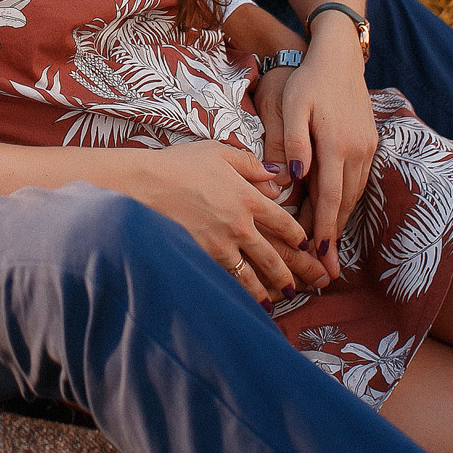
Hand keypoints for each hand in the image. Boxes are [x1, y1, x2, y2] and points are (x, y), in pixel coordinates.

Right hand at [123, 141, 325, 301]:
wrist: (146, 184)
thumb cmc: (180, 164)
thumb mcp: (219, 152)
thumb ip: (250, 164)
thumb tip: (275, 174)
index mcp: (249, 197)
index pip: (284, 221)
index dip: (298, 236)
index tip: (305, 245)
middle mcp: (240, 225)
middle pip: (275, 255)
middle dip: (292, 272)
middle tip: (306, 284)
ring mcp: (221, 244)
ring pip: (253, 273)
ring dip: (269, 288)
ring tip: (280, 298)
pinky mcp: (202, 257)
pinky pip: (228, 279)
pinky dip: (241, 292)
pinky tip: (246, 300)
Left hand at [276, 33, 377, 281]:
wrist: (339, 57)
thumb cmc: (308, 80)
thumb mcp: (293, 106)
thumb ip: (292, 143)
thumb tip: (292, 180)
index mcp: (336, 144)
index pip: (329, 196)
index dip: (323, 227)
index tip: (317, 254)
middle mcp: (357, 151)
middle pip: (344, 203)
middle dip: (333, 237)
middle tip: (325, 272)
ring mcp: (366, 148)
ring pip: (353, 195)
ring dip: (341, 222)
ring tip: (329, 251)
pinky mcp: (368, 144)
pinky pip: (357, 181)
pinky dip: (346, 202)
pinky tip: (336, 214)